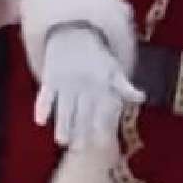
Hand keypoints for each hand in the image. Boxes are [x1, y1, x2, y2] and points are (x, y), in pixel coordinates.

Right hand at [35, 25, 145, 148]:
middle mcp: (82, 84)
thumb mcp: (113, 69)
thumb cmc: (97, 57)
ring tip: (62, 141)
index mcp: (99, 83)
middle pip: (81, 110)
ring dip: (62, 124)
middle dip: (81, 130)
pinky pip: (44, 93)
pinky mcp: (49, 78)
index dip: (102, 123)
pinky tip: (40, 121)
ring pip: (63, 106)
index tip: (103, 141)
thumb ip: (125, 86)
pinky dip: (41, 106)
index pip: (101, 106)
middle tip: (80, 150)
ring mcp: (65, 81)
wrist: (74, 32)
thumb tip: (142, 98)